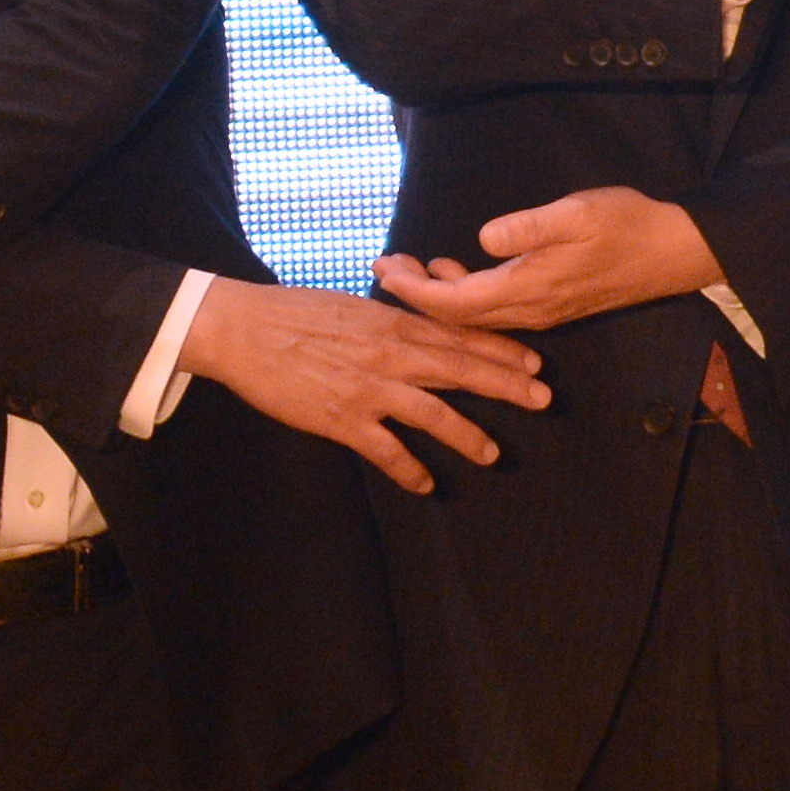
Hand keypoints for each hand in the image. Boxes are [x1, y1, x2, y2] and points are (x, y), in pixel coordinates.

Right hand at [177, 281, 549, 494]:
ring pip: (435, 415)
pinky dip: (408, 470)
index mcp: (396, 324)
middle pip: (463, 371)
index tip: (535, 363)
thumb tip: (422, 325)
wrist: (246, 330)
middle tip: (543, 400)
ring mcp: (370, 389)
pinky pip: (386, 450)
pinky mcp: (343, 419)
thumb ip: (394, 320)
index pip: (462, 338)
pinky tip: (425, 485)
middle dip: (508, 386)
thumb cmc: (298, 312)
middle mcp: (392, 355)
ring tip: (493, 455)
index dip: (502, 351)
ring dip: (468, 436)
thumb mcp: (357, 305)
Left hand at [376, 187, 725, 333]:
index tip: (380, 268)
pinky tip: (458, 267)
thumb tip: (482, 238)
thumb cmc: (627, 225)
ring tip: (410, 264)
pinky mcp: (551, 305)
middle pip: (455, 316)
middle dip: (414, 293)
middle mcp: (529, 310)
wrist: (675, 252)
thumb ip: (527, 227)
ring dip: (438, 293)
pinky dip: (465, 293)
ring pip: (473, 315)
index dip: (412, 290)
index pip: (452, 302)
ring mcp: (541, 311)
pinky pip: (494, 310)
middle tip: (383, 264)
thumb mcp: (576, 214)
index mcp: (527, 289)